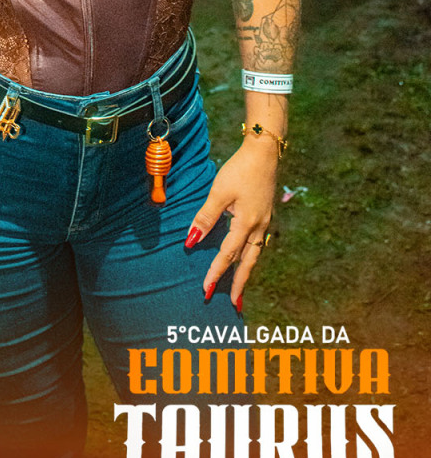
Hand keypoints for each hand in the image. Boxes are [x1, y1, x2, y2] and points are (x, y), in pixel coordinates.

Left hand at [185, 141, 276, 307]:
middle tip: (234, 304)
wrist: (264, 153)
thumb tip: (192, 241)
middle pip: (247, 262)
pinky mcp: (265, 215)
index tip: (205, 289)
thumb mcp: (219, 193)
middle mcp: (258, 227)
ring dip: (246, 272)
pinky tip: (247, 258)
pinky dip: (251, 256)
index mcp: (246, 224)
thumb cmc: (240, 170)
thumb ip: (206, 217)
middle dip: (239, 283)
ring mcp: (264, 221)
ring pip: (254, 254)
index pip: (227, 255)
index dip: (215, 273)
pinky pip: (257, 243)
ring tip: (240, 288)